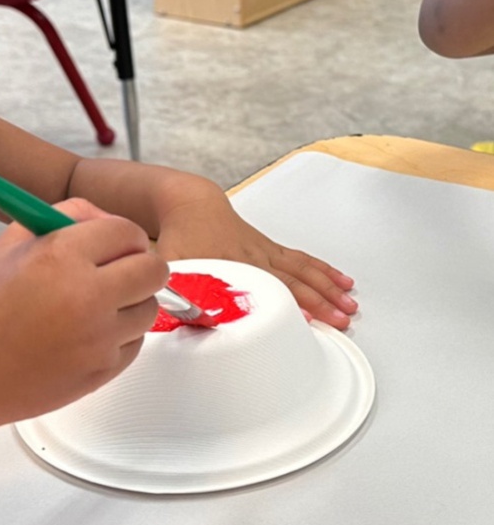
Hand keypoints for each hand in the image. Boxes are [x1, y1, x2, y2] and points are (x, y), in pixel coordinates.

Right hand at [0, 199, 167, 432]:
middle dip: (139, 264)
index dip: (122, 236)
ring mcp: (98, 338)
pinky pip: (135, 343)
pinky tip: (87, 334)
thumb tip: (107, 219)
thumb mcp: (14, 241)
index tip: (114, 243)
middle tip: (118, 271)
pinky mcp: (102, 372)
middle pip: (153, 269)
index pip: (127, 232)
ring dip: (131, 302)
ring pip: (149, 307)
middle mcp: (87, 295)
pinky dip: (120, 336)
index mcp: (62, 255)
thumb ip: (66, 216)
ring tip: (96, 306)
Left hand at [155, 179, 356, 329]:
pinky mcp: (271, 248)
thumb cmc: (182, 234)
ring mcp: (266, 251)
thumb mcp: (174, 264)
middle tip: (340, 320)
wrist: (190, 204)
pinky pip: (302, 259)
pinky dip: (323, 270)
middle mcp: (254, 257)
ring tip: (349, 306)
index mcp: (232, 263)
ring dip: (328, 288)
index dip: (285, 303)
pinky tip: (341, 281)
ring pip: (303, 271)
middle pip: (292, 281)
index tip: (306, 319)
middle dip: (319, 301)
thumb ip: (177, 291)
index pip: (264, 286)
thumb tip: (180, 316)